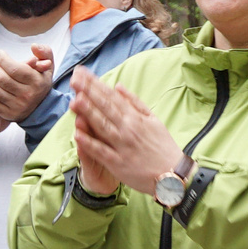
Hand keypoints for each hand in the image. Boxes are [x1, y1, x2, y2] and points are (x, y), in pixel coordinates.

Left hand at [0, 47, 54, 137]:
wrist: (40, 106)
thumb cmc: (39, 80)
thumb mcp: (48, 66)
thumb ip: (44, 53)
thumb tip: (34, 46)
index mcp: (36, 82)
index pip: (14, 69)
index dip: (3, 59)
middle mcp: (27, 95)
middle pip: (2, 79)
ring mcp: (17, 106)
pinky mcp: (8, 114)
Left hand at [67, 68, 182, 198]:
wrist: (173, 174)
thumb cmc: (163, 147)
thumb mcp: (153, 119)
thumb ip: (135, 102)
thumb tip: (118, 86)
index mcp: (135, 117)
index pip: (112, 97)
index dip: (96, 85)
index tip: (82, 74)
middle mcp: (128, 129)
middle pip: (105, 108)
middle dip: (88, 92)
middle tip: (74, 79)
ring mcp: (122, 146)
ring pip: (102, 126)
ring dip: (88, 113)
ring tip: (75, 100)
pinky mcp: (118, 163)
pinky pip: (102, 152)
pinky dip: (90, 143)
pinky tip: (78, 134)